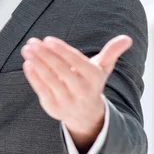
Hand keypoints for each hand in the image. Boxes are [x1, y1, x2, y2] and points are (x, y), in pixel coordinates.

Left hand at [21, 35, 132, 151]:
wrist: (86, 115)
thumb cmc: (91, 83)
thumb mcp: (102, 69)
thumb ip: (111, 53)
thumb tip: (126, 39)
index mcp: (93, 78)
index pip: (76, 62)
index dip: (61, 50)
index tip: (47, 39)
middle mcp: (81, 91)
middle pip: (61, 71)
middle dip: (45, 55)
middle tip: (32, 42)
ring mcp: (66, 100)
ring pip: (49, 80)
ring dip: (36, 63)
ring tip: (26, 49)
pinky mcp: (53, 106)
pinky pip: (41, 90)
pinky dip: (33, 77)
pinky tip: (28, 63)